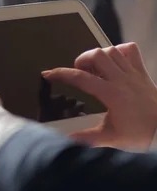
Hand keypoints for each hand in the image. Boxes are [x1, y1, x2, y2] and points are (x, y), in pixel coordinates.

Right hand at [42, 43, 156, 149]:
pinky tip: (113, 62)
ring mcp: (133, 73)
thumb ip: (87, 138)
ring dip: (98, 55)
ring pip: (112, 50)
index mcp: (111, 94)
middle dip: (82, 59)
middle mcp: (121, 79)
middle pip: (96, 55)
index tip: (48, 74)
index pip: (80, 78)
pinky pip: (131, 51)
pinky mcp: (142, 73)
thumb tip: (66, 140)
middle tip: (78, 72)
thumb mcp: (111, 138)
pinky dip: (119, 51)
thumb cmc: (141, 133)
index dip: (61, 74)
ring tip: (94, 68)